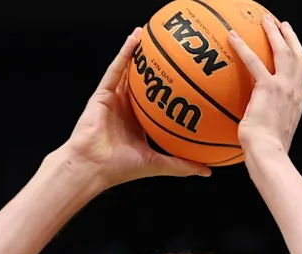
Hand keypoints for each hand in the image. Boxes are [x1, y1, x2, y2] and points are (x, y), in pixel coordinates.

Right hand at [58, 29, 210, 186]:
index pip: (155, 101)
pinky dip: (124, 53)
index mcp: (137, 123)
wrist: (93, 167)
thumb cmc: (118, 169)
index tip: (186, 78)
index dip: (168, 89)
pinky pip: (115, 70)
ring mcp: (113, 99)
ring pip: (128, 71)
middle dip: (154, 66)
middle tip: (172, 50)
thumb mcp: (157, 164)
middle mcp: (125, 109)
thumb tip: (208, 170)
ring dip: (138, 52)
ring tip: (151, 34)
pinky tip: (135, 39)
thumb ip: (181, 164)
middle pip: (142, 82)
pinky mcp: (102, 94)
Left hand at [230, 16, 301, 153]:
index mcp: (299, 101)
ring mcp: (284, 87)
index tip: (297, 48)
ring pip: (282, 51)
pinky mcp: (267, 88)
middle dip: (291, 38)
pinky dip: (242, 47)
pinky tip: (233, 37)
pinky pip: (253, 61)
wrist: (269, 153)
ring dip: (274, 33)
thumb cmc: (269, 149)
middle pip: (298, 56)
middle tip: (282, 25)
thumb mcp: (275, 131)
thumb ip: (270, 120)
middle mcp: (296, 90)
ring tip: (265, 20)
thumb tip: (256, 122)